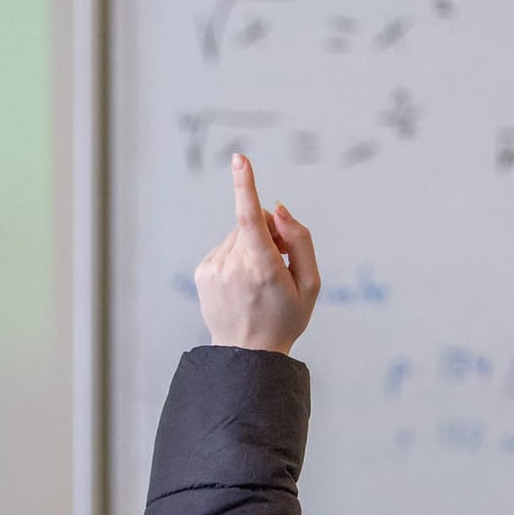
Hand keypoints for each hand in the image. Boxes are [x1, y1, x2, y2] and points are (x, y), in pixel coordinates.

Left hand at [193, 154, 320, 354]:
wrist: (246, 354)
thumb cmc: (285, 318)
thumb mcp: (311, 284)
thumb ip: (300, 240)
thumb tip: (278, 207)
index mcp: (262, 269)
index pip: (250, 219)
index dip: (246, 186)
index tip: (240, 160)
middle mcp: (233, 266)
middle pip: (252, 223)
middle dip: (268, 232)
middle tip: (279, 262)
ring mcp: (213, 268)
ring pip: (237, 234)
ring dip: (252, 246)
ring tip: (260, 279)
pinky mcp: (202, 271)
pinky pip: (225, 247)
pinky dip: (237, 256)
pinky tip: (243, 283)